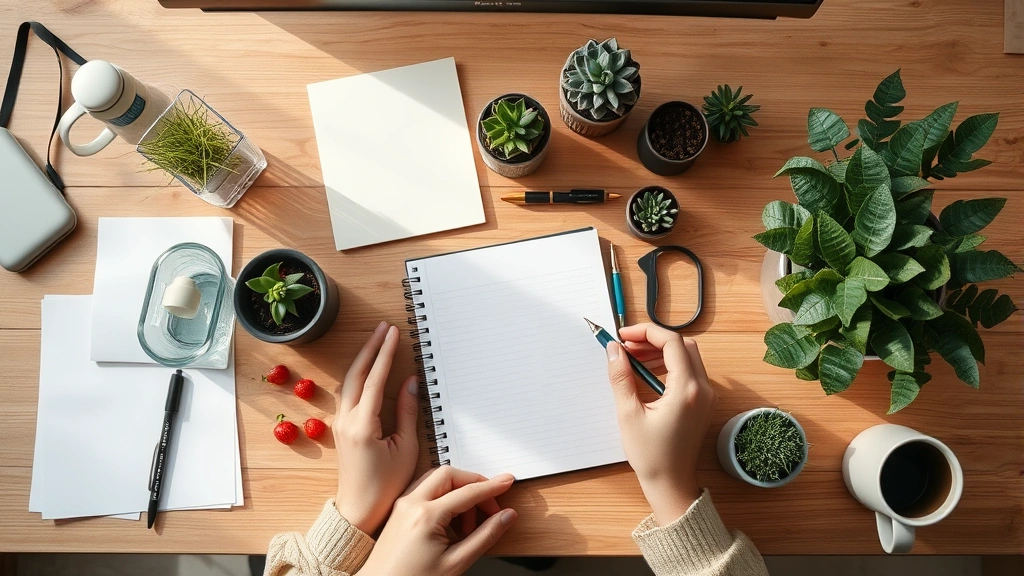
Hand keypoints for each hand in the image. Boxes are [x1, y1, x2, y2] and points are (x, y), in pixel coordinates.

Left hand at [334, 321, 419, 534]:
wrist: (358, 510)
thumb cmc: (386, 485)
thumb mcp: (405, 448)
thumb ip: (406, 412)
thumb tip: (410, 382)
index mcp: (363, 424)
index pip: (374, 379)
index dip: (385, 353)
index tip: (393, 333)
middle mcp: (346, 420)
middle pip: (356, 374)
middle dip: (370, 348)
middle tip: (383, 328)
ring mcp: (340, 423)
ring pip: (349, 382)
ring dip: (363, 359)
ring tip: (377, 341)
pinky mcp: (341, 428)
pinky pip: (348, 393)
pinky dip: (358, 375)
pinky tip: (367, 369)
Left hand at [358, 466, 517, 575]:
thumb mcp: (456, 563)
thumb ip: (485, 536)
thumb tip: (506, 517)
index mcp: (427, 516)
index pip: (468, 492)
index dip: (492, 487)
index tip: (507, 482)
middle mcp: (412, 503)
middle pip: (450, 475)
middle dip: (474, 485)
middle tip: (489, 506)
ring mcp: (403, 504)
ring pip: (436, 479)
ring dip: (458, 491)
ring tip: (468, 522)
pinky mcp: (399, 509)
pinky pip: (425, 489)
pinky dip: (443, 496)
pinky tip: (451, 520)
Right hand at [605, 323, 717, 525]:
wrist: (671, 484)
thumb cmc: (651, 456)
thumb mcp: (629, 414)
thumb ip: (621, 377)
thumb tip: (614, 350)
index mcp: (687, 390)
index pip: (671, 342)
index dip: (646, 332)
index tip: (624, 336)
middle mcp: (702, 389)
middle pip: (682, 345)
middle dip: (653, 339)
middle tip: (627, 346)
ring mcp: (705, 396)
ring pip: (686, 356)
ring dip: (660, 351)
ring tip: (632, 358)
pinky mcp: (702, 402)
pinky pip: (689, 371)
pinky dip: (668, 365)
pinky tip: (647, 373)